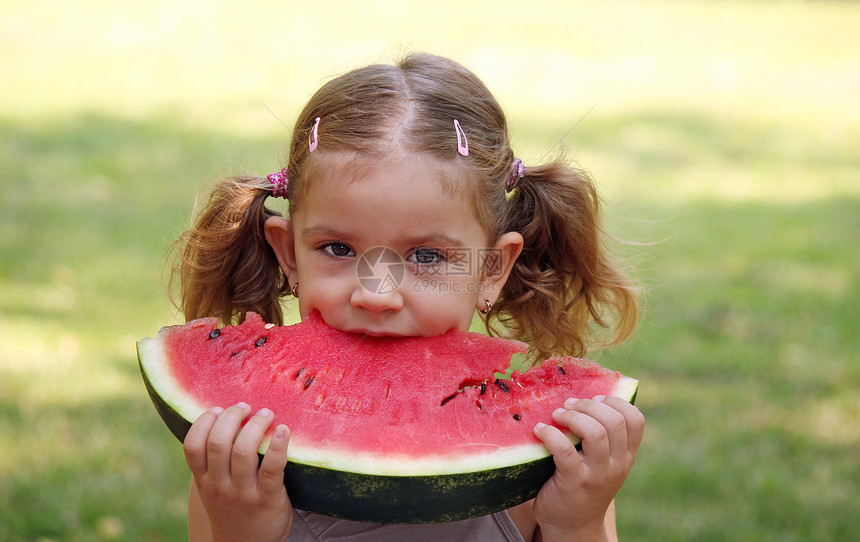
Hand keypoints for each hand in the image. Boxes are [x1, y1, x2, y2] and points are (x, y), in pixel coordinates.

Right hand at [183, 403, 291, 541]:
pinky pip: (272, 467)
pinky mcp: (267, 498)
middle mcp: (219, 485)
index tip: (217, 409)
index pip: (192, 445)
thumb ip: (213, 462)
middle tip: (246, 407)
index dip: (203, 422)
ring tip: (266, 414)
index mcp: (204, 480)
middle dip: (232, 416)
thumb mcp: (213, 488)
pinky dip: (278, 445)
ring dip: (255, 425)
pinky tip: (283, 430)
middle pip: (218, 443)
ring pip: (243, 451)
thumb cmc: (233, 508)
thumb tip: (222, 419)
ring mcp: (242, 493)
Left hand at [531, 396, 643, 539]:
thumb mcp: (602, 463)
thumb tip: (582, 396)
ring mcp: (597, 475)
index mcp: (626, 456)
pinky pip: (564, 450)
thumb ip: (601, 438)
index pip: (636, 420)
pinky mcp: (573, 482)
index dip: (616, 401)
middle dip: (589, 405)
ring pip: (595, 433)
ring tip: (557, 414)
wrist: (572, 526)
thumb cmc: (582, 485)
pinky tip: (539, 430)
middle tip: (569, 404)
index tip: (595, 398)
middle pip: (614, 421)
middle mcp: (617, 465)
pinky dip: (550, 434)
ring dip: (572, 416)